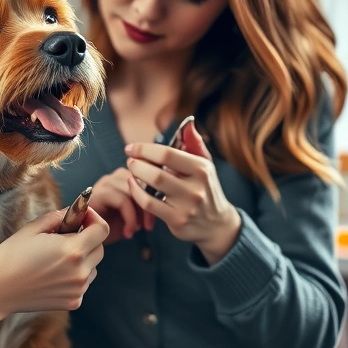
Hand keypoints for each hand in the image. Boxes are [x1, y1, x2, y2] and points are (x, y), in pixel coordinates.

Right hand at [0, 206, 108, 312]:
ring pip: (93, 267)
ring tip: (57, 257)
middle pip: (100, 248)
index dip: (94, 218)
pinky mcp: (73, 302)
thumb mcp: (33, 228)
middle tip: (68, 235)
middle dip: (88, 238)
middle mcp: (80, 271)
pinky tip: (53, 274)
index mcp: (72, 250)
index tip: (82, 216)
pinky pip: (83, 283)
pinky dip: (75, 276)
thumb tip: (74, 212)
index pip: (101, 230)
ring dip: (83, 258)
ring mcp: (78, 289)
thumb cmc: (12, 256)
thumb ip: (58, 217)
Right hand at [89, 167, 154, 243]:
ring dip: (140, 212)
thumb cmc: (112, 229)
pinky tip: (129, 232)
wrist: (86, 240)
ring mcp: (105, 183)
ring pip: (133, 189)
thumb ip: (147, 205)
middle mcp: (114, 177)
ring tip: (139, 230)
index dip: (156, 193)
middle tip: (150, 227)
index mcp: (125, 178)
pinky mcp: (98, 193)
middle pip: (141, 181)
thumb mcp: (135, 216)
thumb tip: (167, 202)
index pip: (148, 175)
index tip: (160, 214)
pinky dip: (129, 218)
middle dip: (149, 204)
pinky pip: (122, 200)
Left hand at [124, 119, 241, 263]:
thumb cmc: (206, 188)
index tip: (131, 147)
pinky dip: (136, 193)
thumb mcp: (206, 165)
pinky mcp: (177, 220)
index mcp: (201, 169)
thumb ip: (195, 144)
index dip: (145, 149)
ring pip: (152, 187)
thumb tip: (188, 122)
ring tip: (131, 170)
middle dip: (138, 163)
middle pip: (157, 172)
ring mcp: (186, 206)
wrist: (217, 225)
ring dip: (136, 176)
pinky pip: (149, 204)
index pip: (168, 154)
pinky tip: (133, 186)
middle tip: (130, 160)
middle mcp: (196, 187)